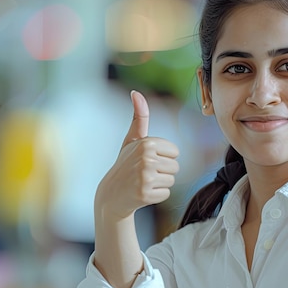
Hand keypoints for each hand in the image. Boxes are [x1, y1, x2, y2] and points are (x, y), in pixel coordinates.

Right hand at [94, 90, 178, 218]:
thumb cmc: (125, 163)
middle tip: (144, 172)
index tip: (147, 159)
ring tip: (143, 182)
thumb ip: (139, 117)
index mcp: (146, 143)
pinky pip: (165, 194)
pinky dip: (156, 195)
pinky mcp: (145, 194)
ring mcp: (145, 177)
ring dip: (160, 183)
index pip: (175, 152)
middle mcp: (146, 158)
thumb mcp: (132, 139)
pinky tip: (142, 193)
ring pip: (171, 181)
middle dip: (162, 171)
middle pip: (175, 167)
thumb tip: (136, 92)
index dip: (163, 157)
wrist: (111, 194)